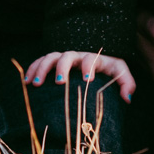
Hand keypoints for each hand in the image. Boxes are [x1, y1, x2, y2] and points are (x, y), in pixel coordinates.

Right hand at [22, 50, 136, 100]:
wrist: (97, 56)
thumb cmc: (109, 68)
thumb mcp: (120, 72)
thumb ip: (127, 83)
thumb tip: (127, 98)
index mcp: (94, 58)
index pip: (91, 59)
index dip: (89, 67)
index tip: (88, 79)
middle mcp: (77, 55)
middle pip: (67, 56)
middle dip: (62, 67)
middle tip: (59, 81)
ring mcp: (63, 57)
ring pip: (50, 57)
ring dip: (42, 68)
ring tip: (34, 84)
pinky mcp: (53, 61)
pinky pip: (40, 61)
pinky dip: (32, 69)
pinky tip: (26, 81)